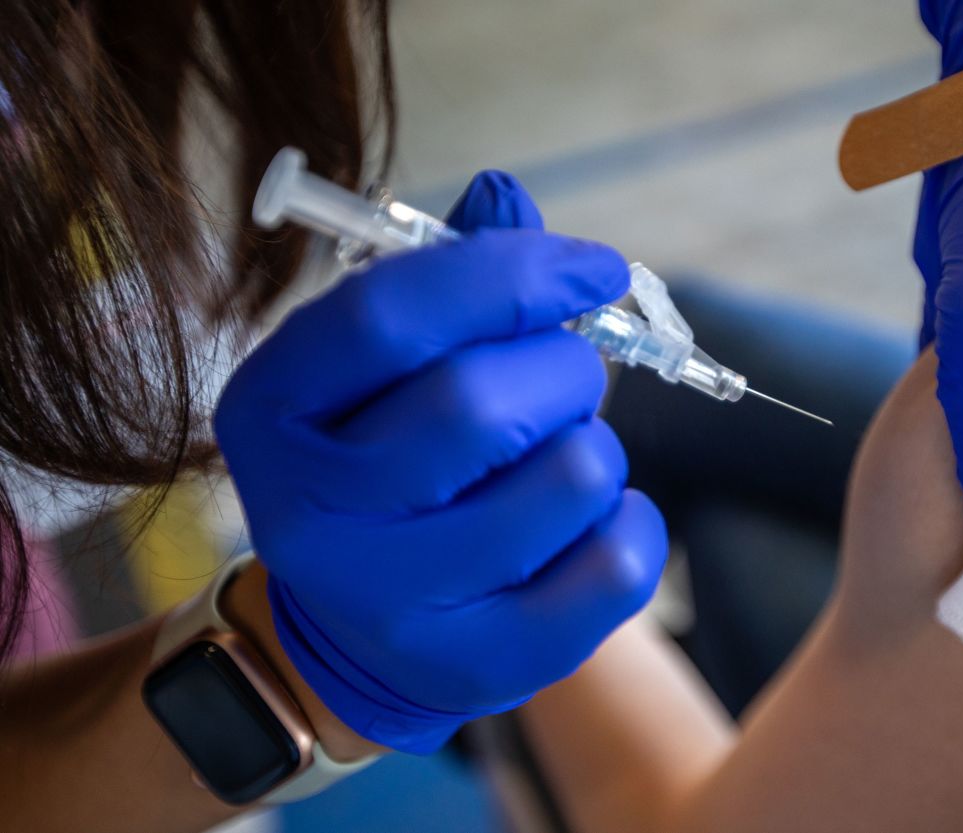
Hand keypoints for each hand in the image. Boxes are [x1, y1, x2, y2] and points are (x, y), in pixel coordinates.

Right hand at [215, 171, 666, 752]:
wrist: (362, 631)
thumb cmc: (390, 462)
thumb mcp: (384, 369)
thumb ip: (446, 281)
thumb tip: (507, 198)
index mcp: (275, 409)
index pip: (393, 313)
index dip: (514, 273)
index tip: (597, 267)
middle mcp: (312, 514)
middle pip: (482, 404)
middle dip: (565, 369)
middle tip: (570, 377)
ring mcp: (389, 601)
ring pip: (566, 480)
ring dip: (596, 447)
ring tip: (561, 458)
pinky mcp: (475, 666)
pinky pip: (614, 567)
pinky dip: (633, 523)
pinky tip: (591, 520)